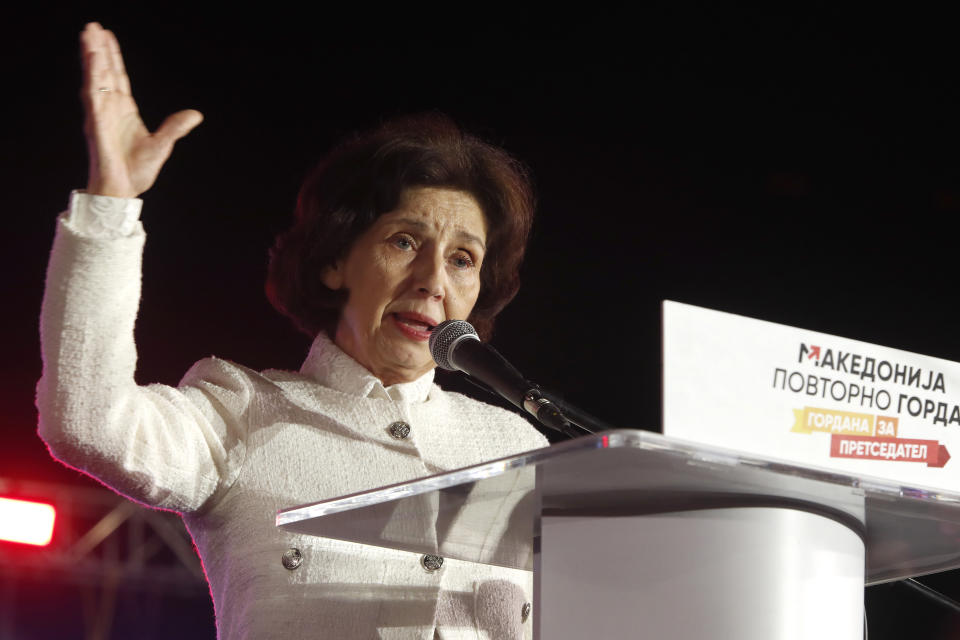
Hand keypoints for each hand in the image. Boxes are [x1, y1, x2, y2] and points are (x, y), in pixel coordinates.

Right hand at [80, 22, 202, 197]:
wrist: (124, 192)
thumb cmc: (138, 171)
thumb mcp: (163, 144)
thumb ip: (176, 127)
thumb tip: (196, 114)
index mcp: (123, 111)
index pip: (118, 77)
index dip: (112, 56)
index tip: (106, 36)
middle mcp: (109, 110)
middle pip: (104, 72)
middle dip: (98, 49)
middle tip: (92, 25)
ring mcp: (101, 116)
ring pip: (95, 80)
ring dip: (92, 58)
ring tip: (89, 35)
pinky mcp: (97, 127)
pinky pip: (94, 99)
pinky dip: (93, 81)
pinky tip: (92, 64)